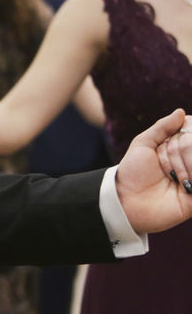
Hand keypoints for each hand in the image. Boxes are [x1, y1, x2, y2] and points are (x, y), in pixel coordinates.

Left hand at [115, 109, 191, 234]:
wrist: (128, 201)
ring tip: (171, 179)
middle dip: (175, 153)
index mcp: (178, 146)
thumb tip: (181, 112)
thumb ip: (162, 127)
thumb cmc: (133, 172)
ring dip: (183, 167)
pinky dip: (190, 176)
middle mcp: (189, 159)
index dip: (180, 137)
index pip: (190, 129)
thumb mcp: (143, 144)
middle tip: (162, 168)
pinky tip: (183, 186)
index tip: (165, 146)